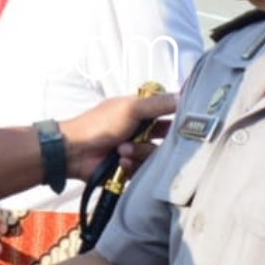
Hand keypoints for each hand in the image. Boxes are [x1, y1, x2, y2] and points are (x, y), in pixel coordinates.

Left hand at [59, 92, 176, 179]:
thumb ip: (157, 103)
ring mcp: (136, 147)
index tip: (188, 121)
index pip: (167, 110)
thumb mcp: (131, 108)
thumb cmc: (99, 125)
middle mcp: (140, 128)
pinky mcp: (131, 166)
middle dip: (157, 137)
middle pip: (166, 135)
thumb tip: (182, 96)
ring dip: (140, 151)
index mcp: (139, 109)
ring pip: (155, 153)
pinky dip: (132, 164)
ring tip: (122, 149)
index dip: (177, 115)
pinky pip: (144, 168)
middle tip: (148, 136)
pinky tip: (120, 161)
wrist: (76, 152)